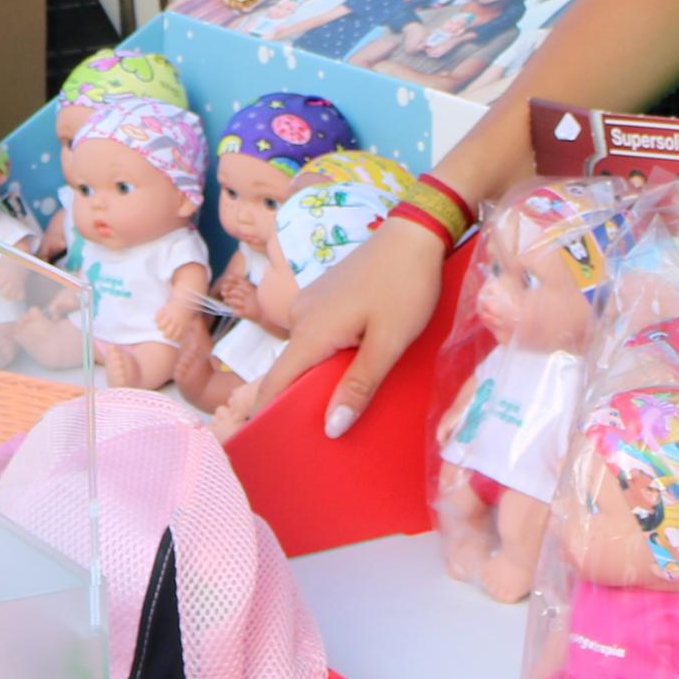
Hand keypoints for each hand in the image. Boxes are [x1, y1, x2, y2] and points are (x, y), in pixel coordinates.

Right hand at [219, 218, 448, 440]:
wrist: (413, 234)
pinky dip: (328, 356)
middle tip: (323, 435)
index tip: (268, 443)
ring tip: (343, 406)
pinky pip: (317, 336)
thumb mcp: (389, 342)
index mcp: (310, 332)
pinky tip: (353, 367)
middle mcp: (300, 317)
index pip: (274, 382)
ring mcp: (310, 304)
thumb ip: (359, 385)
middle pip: (290, 370)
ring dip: (319, 378)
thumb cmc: (405, 286)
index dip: (265, 413)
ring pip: (306, 353)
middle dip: (301, 401)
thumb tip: (331, 428)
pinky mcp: (323, 297)